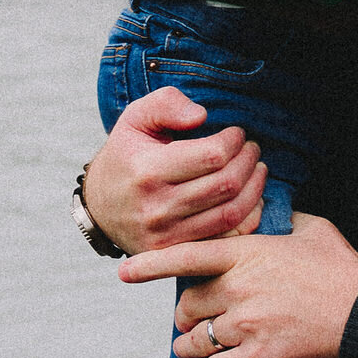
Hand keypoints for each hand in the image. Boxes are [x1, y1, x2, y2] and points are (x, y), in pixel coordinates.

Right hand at [81, 87, 266, 256]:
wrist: (99, 206)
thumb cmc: (126, 156)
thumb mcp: (135, 118)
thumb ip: (166, 104)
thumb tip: (201, 116)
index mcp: (148, 170)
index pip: (211, 155)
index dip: (234, 140)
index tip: (237, 133)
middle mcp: (157, 207)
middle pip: (225, 184)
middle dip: (248, 161)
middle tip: (252, 148)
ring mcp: (167, 235)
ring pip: (230, 213)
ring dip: (254, 188)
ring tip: (258, 169)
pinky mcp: (175, 253)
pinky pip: (225, 238)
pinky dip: (247, 217)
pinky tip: (251, 198)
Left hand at [119, 212, 357, 357]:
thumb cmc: (342, 271)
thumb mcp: (313, 229)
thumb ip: (281, 218)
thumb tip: (266, 209)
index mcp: (249, 254)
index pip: (187, 256)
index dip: (151, 264)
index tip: (124, 271)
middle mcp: (240, 289)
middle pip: (186, 306)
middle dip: (188, 315)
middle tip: (199, 318)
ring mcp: (247, 325)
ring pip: (193, 341)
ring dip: (194, 345)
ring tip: (203, 346)